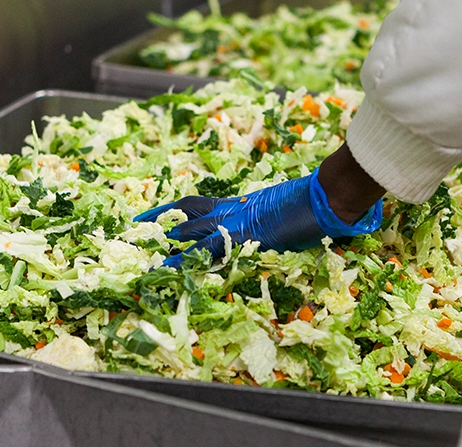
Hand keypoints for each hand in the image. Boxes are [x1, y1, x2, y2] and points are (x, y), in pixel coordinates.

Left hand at [134, 166, 382, 267]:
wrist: (326, 196)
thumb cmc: (315, 203)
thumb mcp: (286, 214)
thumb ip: (272, 223)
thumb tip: (274, 232)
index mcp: (241, 205)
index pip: (199, 206)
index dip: (174, 211)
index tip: (153, 218)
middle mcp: (234, 210)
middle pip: (187, 212)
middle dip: (160, 222)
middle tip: (134, 231)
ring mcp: (238, 221)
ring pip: (192, 229)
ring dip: (168, 241)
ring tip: (143, 252)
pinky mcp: (245, 235)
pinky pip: (208, 247)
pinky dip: (187, 257)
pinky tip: (167, 265)